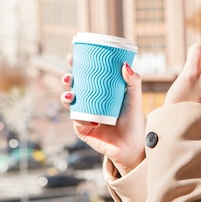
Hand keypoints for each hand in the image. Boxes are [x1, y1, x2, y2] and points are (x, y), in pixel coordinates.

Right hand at [60, 55, 145, 175]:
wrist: (132, 145)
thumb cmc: (134, 119)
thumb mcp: (134, 98)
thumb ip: (133, 82)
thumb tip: (124, 65)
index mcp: (100, 90)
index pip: (86, 75)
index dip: (77, 65)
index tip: (72, 57)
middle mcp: (90, 101)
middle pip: (74, 87)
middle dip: (67, 79)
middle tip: (69, 76)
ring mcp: (85, 114)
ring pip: (70, 102)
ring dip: (66, 96)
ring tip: (71, 95)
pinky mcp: (83, 129)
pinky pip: (77, 121)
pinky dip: (80, 118)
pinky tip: (87, 118)